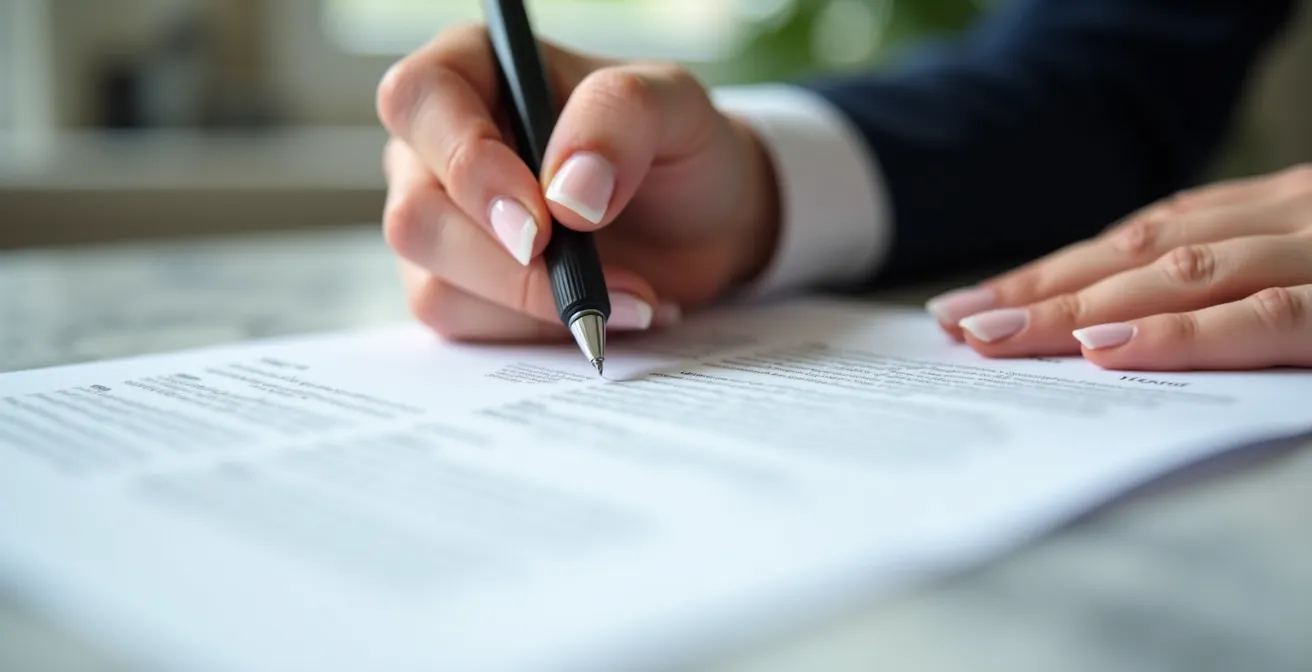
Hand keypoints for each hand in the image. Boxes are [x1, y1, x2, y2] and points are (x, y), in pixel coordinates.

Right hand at [376, 24, 778, 340]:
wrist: (703, 229)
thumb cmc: (679, 150)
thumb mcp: (677, 107)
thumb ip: (621, 116)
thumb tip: (565, 192)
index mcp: (473, 69)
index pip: (419, 101)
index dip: (466, 162)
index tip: (541, 219)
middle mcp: (437, 144)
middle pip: (415, 213)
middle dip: (503, 260)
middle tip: (586, 276)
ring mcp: (439, 221)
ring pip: (433, 283)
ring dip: (532, 302)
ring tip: (627, 291)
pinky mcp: (454, 287)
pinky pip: (461, 326)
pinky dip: (538, 330)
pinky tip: (598, 310)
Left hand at [926, 164, 1311, 369]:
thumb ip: (1245, 281)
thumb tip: (1126, 327)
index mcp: (1280, 212)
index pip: (1150, 238)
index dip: (1060, 272)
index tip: (980, 302)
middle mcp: (1292, 220)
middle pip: (1144, 253)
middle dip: (1044, 291)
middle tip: (957, 322)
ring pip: (1185, 274)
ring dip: (1082, 307)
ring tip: (996, 335)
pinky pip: (1265, 317)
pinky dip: (1182, 332)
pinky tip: (1108, 349)